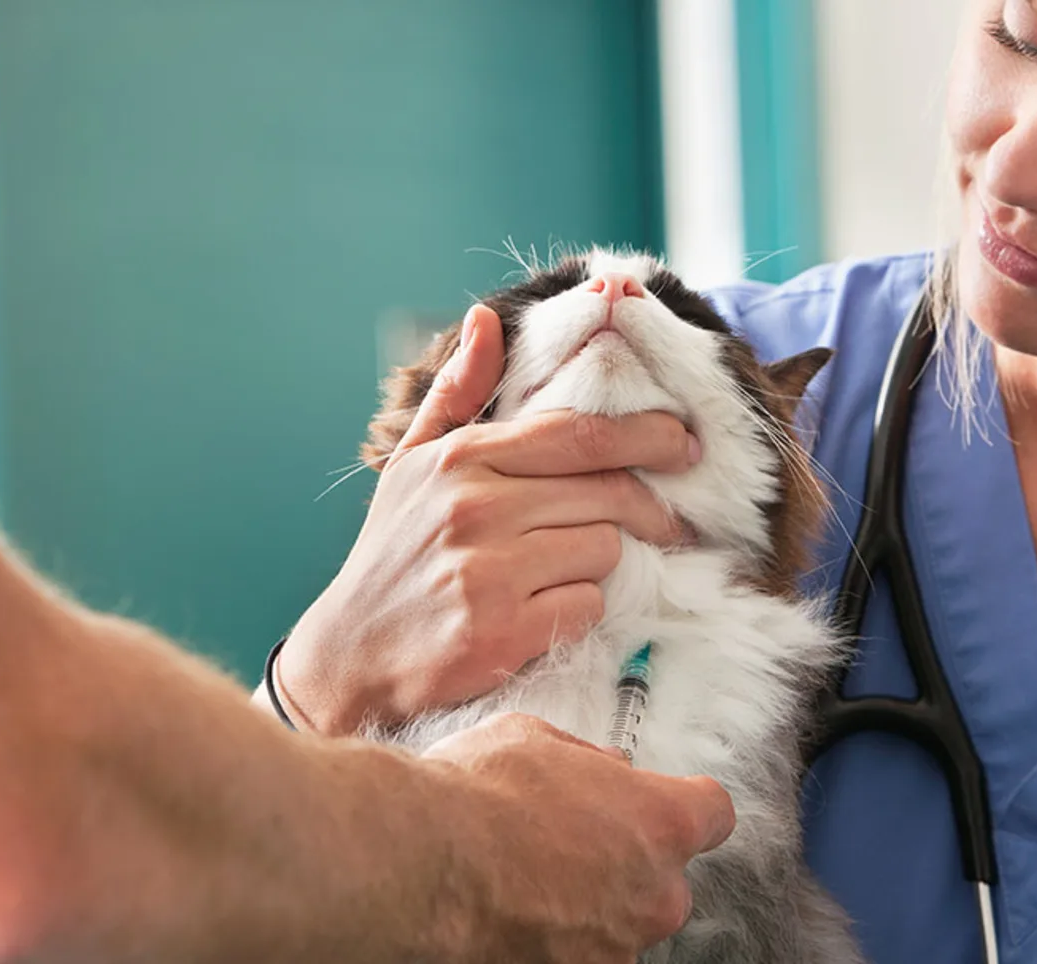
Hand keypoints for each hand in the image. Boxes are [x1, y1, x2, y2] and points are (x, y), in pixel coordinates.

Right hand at [278, 306, 699, 732]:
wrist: (351, 654)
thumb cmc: (393, 555)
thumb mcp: (413, 465)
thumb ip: (458, 392)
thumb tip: (486, 318)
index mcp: (461, 458)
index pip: (579, 433)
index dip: (646, 434)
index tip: (684, 441)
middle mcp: (474, 508)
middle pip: (607, 492)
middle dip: (646, 507)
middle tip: (667, 520)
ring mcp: (488, 571)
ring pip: (604, 549)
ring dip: (600, 563)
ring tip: (565, 571)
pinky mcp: (502, 632)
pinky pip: (587, 606)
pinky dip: (580, 611)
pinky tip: (546, 612)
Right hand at [421, 713, 735, 962]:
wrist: (417, 866)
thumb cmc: (473, 799)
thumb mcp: (534, 740)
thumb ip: (587, 760)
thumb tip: (602, 767)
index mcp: (662, 821)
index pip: (712, 814)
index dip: (684, 809)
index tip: (659, 808)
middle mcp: (656, 894)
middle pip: (665, 882)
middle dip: (626, 866)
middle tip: (566, 847)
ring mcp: (617, 950)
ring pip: (619, 928)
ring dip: (588, 911)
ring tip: (525, 886)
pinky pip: (580, 959)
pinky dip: (554, 945)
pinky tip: (510, 919)